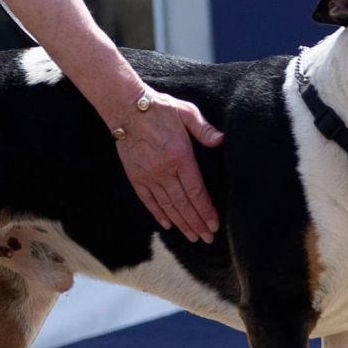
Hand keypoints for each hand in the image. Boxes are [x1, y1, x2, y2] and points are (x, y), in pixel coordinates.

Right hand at [114, 92, 223, 242]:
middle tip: (207, 238)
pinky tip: (168, 225)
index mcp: (180, 156)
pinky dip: (159, 214)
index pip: (196, 191)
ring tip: (192, 237)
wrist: (126, 108)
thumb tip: (220, 140)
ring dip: (181, 224)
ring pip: (168, 206)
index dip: (206, 211)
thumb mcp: (186, 112)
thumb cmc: (159, 108)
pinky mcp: (136, 177)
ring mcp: (149, 176)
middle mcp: (164, 171)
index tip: (214, 224)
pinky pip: (149, 201)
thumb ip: (204, 128)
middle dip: (197, 224)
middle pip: (184, 204)